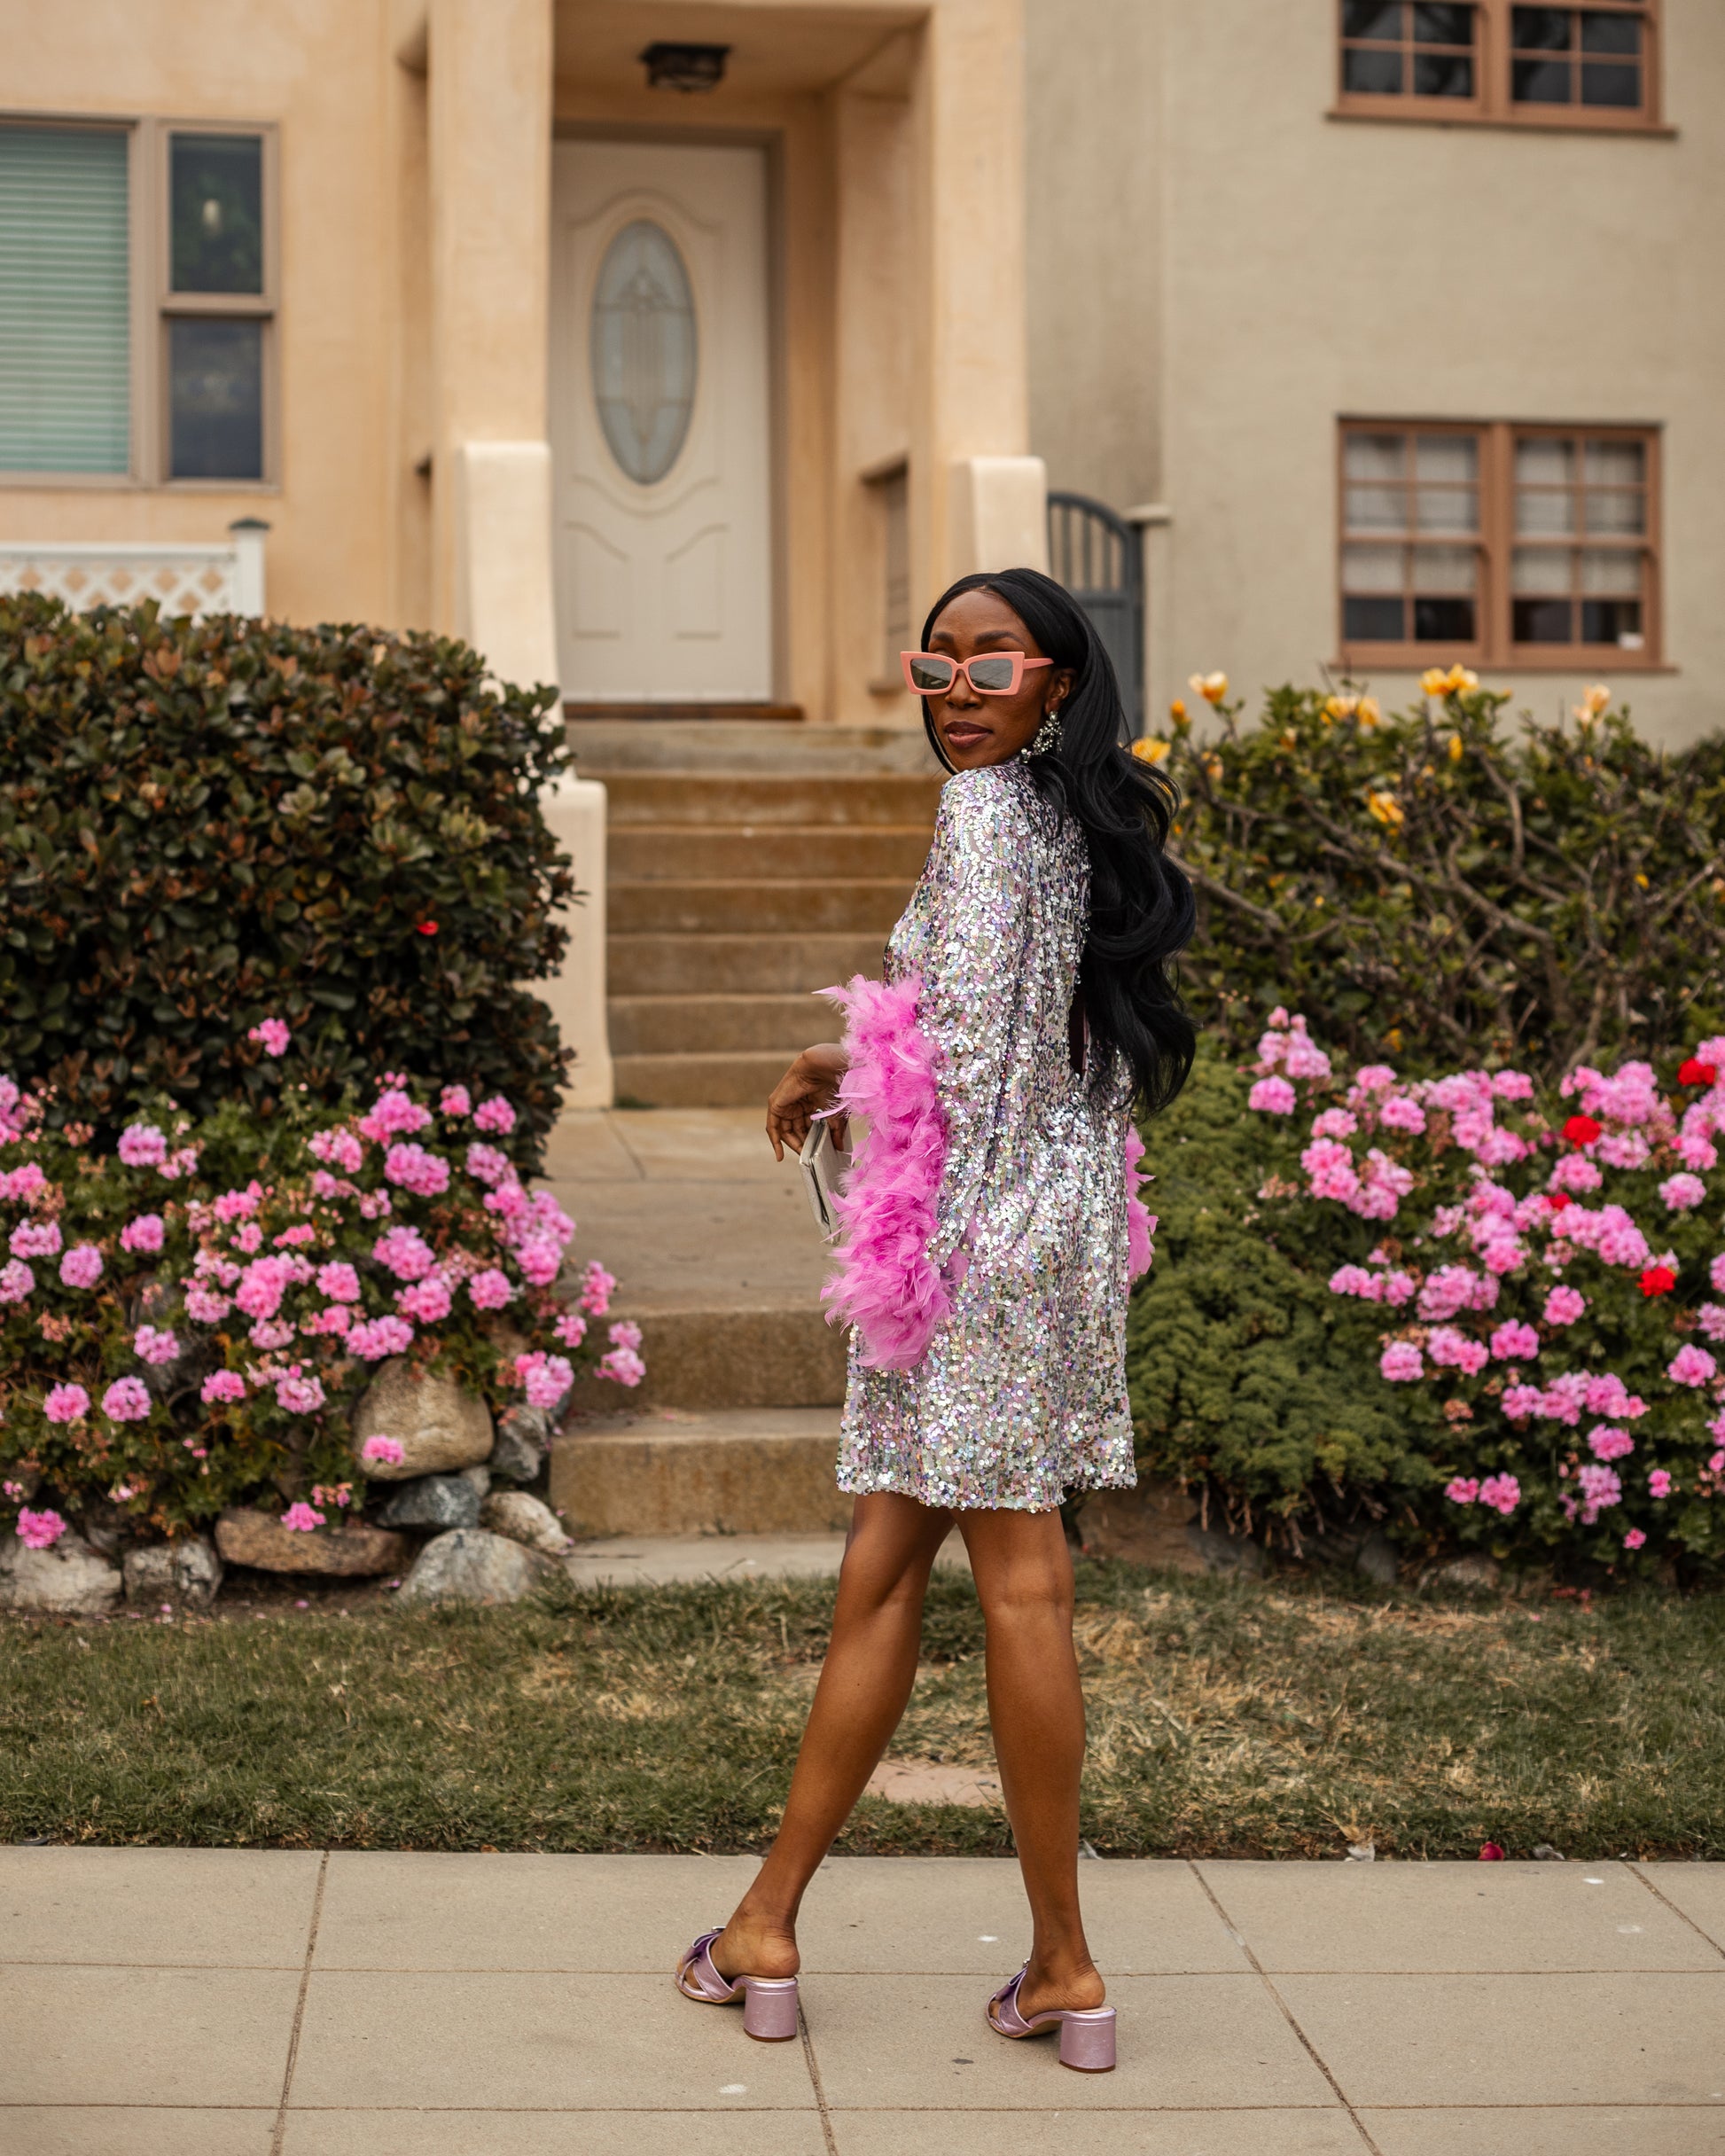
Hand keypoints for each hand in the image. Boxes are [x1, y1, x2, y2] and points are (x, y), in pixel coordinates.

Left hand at [766, 1043, 849, 1160]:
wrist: (823, 1070)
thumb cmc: (832, 1087)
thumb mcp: (835, 1115)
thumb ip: (835, 1132)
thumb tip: (839, 1149)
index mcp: (810, 1104)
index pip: (808, 1128)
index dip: (812, 1141)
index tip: (818, 1155)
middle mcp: (797, 1105)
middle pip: (797, 1131)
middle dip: (804, 1144)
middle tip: (811, 1158)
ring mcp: (785, 1105)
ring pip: (786, 1131)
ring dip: (793, 1144)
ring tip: (803, 1156)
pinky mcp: (775, 1105)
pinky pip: (772, 1127)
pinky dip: (775, 1141)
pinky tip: (780, 1156)